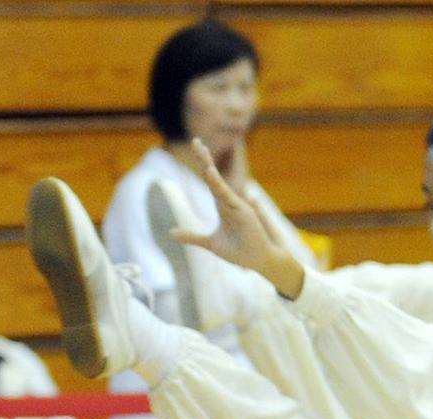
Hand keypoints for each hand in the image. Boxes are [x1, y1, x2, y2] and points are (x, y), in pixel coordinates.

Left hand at [174, 139, 305, 298]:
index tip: (197, 147)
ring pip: (218, 183)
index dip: (204, 164)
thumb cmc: (241, 252)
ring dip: (208, 167)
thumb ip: (192, 237)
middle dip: (204, 159)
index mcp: (223, 206)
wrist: (261, 262)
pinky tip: (210, 172)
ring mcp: (237, 206)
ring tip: (200, 150)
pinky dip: (218, 184)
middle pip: (213, 177)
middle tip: (196, 141)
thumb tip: (171, 233)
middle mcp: (230, 202)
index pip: (210, 181)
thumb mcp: (211, 244)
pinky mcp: (243, 213)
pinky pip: (227, 195)